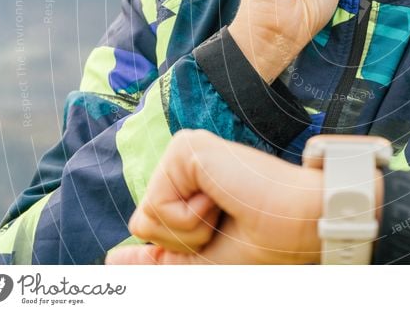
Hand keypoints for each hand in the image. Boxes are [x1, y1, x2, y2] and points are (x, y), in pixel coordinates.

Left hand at [104, 130, 382, 264]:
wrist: (298, 223)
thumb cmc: (263, 243)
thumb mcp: (204, 262)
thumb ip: (159, 259)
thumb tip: (111, 259)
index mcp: (193, 193)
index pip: (152, 223)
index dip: (154, 251)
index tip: (157, 250)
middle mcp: (185, 169)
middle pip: (143, 224)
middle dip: (182, 243)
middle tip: (226, 224)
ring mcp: (184, 155)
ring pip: (146, 217)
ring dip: (188, 232)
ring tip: (227, 209)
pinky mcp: (185, 148)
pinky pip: (157, 205)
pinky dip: (190, 218)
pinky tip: (222, 198)